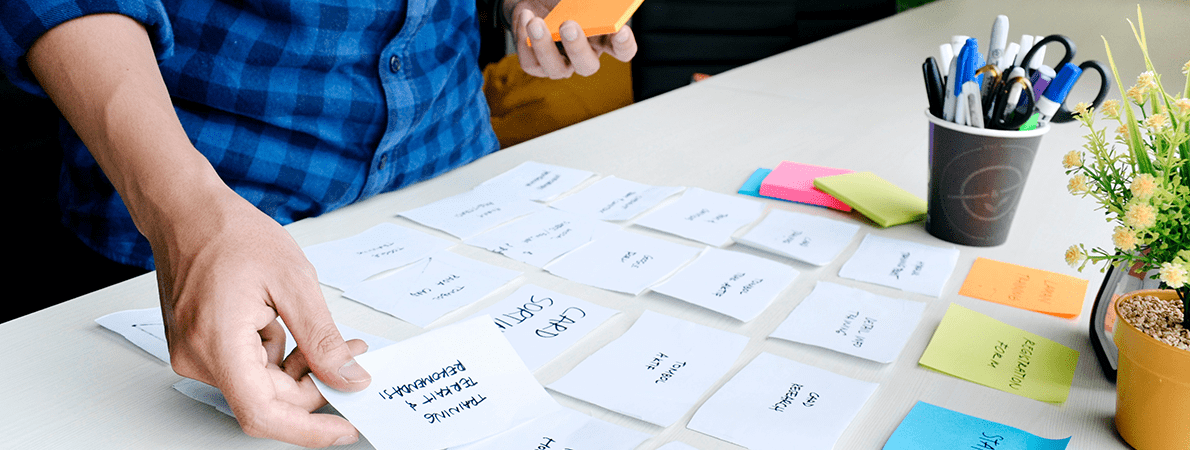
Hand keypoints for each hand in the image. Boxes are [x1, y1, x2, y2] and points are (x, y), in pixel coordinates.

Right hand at [26, 13, 370, 446]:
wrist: (185, 210)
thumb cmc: (229, 233)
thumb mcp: (294, 282)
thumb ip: (322, 338)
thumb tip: (347, 377)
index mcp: (219, 346)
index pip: (264, 415)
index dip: (309, 430)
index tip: (344, 429)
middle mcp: (198, 358)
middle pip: (267, 401)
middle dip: (316, 386)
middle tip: (353, 359)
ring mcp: (195, 354)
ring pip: (260, 385)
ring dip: (300, 369)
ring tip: (332, 338)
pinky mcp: (199, 346)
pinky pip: (246, 367)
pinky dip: (278, 357)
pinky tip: (293, 328)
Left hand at [510, 0, 637, 77]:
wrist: (532, 2)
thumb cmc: (558, 1)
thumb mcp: (575, 1)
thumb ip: (589, 4)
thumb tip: (591, 4)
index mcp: (602, 39)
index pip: (623, 50)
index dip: (624, 45)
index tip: (621, 31)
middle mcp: (583, 57)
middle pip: (587, 66)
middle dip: (577, 48)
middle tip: (569, 26)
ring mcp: (560, 65)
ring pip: (556, 69)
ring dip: (544, 46)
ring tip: (536, 22)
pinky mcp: (536, 66)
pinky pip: (530, 62)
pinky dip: (524, 39)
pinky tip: (526, 17)